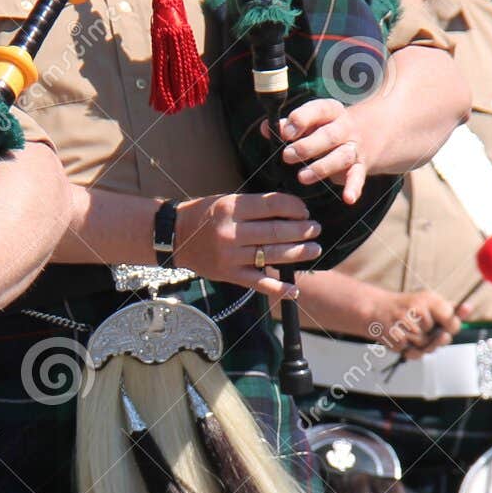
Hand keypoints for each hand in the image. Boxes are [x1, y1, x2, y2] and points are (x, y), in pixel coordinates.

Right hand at [175, 192, 321, 298]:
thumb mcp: (227, 202)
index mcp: (232, 208)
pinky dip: (279, 289)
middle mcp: (231, 232)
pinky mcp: (229, 274)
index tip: (304, 212)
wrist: (176, 237)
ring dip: (298, 253)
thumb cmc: (206, 216)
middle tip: (315, 230)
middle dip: (302, 231)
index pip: (273, 205)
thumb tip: (291, 212)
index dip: (295, 208)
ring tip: (313, 249)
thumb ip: (255, 207)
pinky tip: (295, 290)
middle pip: (276, 231)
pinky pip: (259, 283)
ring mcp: (230, 256)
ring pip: (272, 255)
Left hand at [273, 98, 373, 205]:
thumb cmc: (327, 128)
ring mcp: (354, 147)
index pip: (318, 110)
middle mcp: (344, 127)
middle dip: (307, 146)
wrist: (373, 132)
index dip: (302, 120)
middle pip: (328, 135)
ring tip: (302, 177)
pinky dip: (354, 188)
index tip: (286, 133)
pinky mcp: (360, 166)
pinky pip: (358, 176)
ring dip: (322, 167)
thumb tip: (265, 127)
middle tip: (287, 156)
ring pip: (341, 156)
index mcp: (330, 111)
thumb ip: (288, 126)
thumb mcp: (312, 122)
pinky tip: (348, 199)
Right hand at [365, 290, 468, 357]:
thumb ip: (448, 308)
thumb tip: (468, 308)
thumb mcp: (428, 301)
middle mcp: (417, 311)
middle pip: (439, 337)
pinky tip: (406, 339)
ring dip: (423, 345)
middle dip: (436, 337)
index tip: (448, 327)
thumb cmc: (407, 306)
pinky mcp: (396, 339)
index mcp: (429, 299)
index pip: (450, 319)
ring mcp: (406, 326)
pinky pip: (413, 353)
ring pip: (426, 347)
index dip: (452, 326)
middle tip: (426, 330)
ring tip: (412, 333)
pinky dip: (412, 350)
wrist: (377, 310)